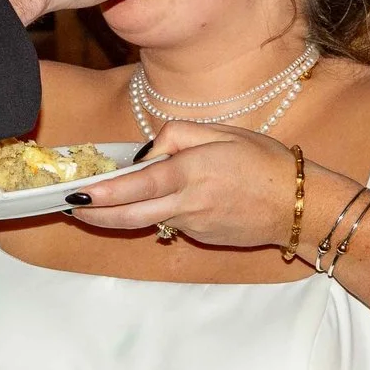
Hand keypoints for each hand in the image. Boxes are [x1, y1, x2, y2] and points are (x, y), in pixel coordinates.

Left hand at [65, 122, 324, 249]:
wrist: (300, 206)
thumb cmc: (265, 161)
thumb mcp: (225, 132)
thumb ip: (180, 135)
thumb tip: (148, 150)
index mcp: (194, 172)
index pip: (140, 184)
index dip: (107, 192)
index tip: (79, 193)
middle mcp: (190, 203)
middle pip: (132, 215)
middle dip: (96, 214)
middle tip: (69, 207)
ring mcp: (195, 226)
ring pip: (147, 221)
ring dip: (117, 216)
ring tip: (91, 206)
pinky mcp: (202, 237)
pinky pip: (170, 223)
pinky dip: (153, 214)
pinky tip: (147, 204)